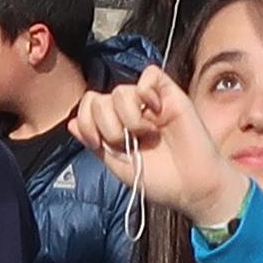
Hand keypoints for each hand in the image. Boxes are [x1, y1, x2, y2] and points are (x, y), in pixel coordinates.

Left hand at [79, 68, 246, 237]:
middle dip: (107, 125)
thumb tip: (70, 124)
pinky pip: (150, 75)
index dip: (86, 121)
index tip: (98, 143)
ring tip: (145, 134)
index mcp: (116, 126)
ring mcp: (150, 102)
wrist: (192, 187)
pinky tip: (156, 112)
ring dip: (128, 116)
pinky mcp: (170, 95)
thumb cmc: (160, 180)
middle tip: (126, 143)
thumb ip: (95, 144)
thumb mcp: (119, 165)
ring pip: (121, 90)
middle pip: (99, 98)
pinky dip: (147, 92)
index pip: (88, 106)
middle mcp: (131, 111)